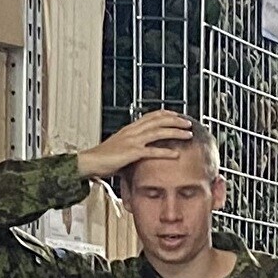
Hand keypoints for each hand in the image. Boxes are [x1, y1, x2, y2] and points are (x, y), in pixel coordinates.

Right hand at [78, 109, 197, 182]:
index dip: (166, 114)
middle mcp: (132, 131)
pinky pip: (152, 151)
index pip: (151, 116)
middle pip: (158, 121)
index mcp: (130, 128)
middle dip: (175, 121)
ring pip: (158, 132)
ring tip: (187, 134)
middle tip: (188, 123)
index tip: (178, 116)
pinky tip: (176, 154)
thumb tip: (144, 151)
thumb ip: (133, 146)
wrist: (89, 162)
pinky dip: (165, 152)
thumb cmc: (103, 157)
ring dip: (175, 132)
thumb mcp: (120, 147)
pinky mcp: (131, 153)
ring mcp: (132, 141)